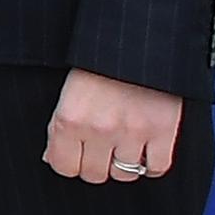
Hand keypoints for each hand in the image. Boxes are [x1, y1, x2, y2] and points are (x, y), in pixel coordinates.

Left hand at [44, 68, 183, 185]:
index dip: (70, 163)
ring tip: (124, 146)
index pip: (63, 167)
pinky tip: (146, 152)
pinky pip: (156, 168)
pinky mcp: (163, 131)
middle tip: (102, 149)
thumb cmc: (98, 63)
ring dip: (123, 164)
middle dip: (96, 164)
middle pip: (94, 174)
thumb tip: (52, 158)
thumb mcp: (67, 92)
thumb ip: (58, 127)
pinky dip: (151, 165)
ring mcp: (132, 132)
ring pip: (124, 174)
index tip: (77, 155)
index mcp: (68, 119)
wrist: (138, 40)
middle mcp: (98, 130)